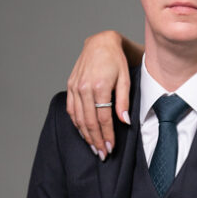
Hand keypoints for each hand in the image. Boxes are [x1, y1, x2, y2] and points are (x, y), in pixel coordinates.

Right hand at [66, 30, 130, 158]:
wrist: (100, 43)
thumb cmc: (116, 61)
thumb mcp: (125, 80)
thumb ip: (124, 102)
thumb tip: (124, 122)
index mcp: (99, 86)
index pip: (103, 118)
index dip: (107, 135)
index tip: (110, 147)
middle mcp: (84, 87)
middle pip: (89, 121)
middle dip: (96, 140)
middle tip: (102, 154)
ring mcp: (74, 87)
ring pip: (78, 118)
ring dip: (86, 135)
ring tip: (94, 147)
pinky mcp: (70, 86)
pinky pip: (71, 110)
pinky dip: (77, 123)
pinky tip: (84, 133)